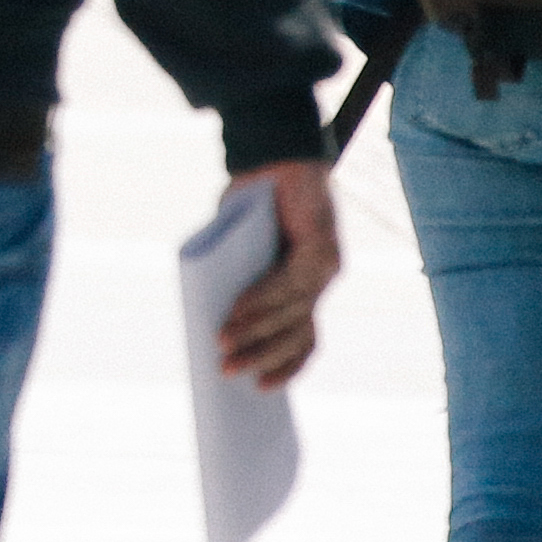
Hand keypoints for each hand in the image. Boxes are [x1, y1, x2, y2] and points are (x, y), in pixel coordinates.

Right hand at [217, 157, 343, 389]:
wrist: (273, 151)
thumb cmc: (252, 203)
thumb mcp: (237, 251)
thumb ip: (235, 282)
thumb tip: (216, 328)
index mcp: (306, 286)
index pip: (304, 338)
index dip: (286, 365)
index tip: (262, 390)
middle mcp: (322, 280)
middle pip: (297, 333)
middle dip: (260, 354)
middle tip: (226, 372)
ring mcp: (325, 264)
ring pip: (293, 313)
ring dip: (255, 329)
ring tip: (222, 341)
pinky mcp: (321, 245)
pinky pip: (289, 283)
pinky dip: (261, 298)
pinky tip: (235, 308)